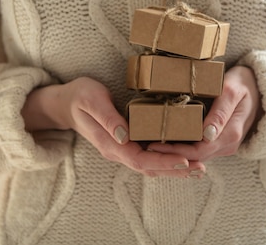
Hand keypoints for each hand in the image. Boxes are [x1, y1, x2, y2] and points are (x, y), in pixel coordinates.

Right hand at [22, 77, 205, 177]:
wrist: (64, 103)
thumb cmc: (79, 96)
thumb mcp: (91, 100)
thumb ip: (107, 118)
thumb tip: (124, 135)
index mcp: (110, 144)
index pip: (140, 160)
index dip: (164, 162)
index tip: (185, 160)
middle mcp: (117, 151)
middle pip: (150, 168)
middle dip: (176, 169)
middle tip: (201, 169)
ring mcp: (121, 149)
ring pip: (150, 165)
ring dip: (174, 168)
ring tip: (198, 168)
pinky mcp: (125, 143)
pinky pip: (148, 156)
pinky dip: (166, 159)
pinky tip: (182, 157)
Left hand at [146, 65, 261, 161]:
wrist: (261, 87)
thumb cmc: (244, 84)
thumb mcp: (233, 91)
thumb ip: (221, 111)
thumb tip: (207, 134)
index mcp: (230, 134)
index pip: (198, 151)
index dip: (175, 151)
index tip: (153, 144)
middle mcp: (228, 144)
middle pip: (195, 157)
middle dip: (170, 154)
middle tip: (144, 146)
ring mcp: (225, 144)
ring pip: (196, 155)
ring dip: (174, 152)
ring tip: (150, 144)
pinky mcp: (220, 141)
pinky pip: (200, 148)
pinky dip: (183, 146)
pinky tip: (165, 140)